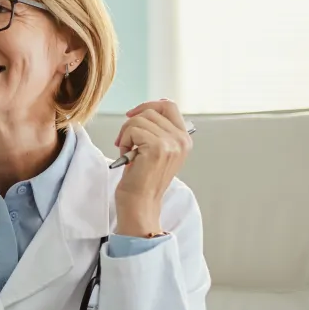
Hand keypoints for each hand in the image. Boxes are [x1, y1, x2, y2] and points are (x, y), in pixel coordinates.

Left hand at [112, 98, 192, 237]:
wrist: (140, 203)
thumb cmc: (142, 178)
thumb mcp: (158, 151)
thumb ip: (158, 131)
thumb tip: (144, 110)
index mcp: (184, 139)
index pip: (169, 106)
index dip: (148, 106)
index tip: (133, 115)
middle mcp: (181, 140)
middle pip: (151, 111)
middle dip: (132, 123)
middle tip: (126, 141)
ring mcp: (171, 143)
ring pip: (139, 119)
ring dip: (126, 134)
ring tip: (128, 152)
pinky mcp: (157, 148)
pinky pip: (133, 129)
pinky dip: (124, 141)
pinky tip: (127, 156)